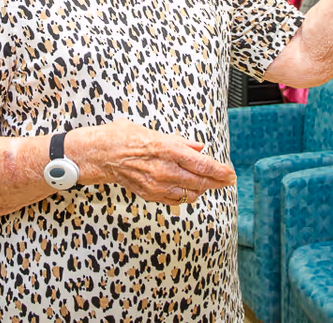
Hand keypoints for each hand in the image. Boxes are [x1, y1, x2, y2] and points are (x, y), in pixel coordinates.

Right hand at [72, 119, 235, 204]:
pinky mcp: (150, 194)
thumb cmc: (125, 138)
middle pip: (200, 181)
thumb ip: (180, 142)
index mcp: (168, 149)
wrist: (101, 154)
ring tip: (208, 183)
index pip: (203, 164)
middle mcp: (165, 169)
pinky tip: (188, 190)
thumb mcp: (156, 133)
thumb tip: (199, 148)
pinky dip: (185, 196)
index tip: (230, 174)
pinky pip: (175, 200)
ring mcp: (157, 184)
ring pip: (190, 193)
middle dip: (217, 182)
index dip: (220, 171)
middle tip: (227, 180)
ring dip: (202, 189)